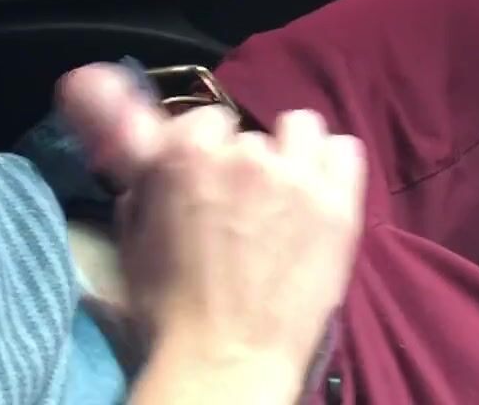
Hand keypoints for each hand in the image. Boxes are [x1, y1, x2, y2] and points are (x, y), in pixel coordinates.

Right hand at [57, 66, 367, 397]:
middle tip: (246, 205)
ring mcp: (295, 176)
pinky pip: (344, 149)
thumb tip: (151, 152)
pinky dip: (332, 167)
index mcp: (185, 155)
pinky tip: (321, 195)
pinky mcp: (338, 203)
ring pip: (301, 129)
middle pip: (251, 136)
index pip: (206, 118)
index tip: (210, 178)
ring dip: (292, 155)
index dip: (208, 150)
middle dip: (247, 165)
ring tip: (288, 194)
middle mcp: (243, 154)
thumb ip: (144, 183)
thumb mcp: (133, 238)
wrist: (226, 360)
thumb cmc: (169, 311)